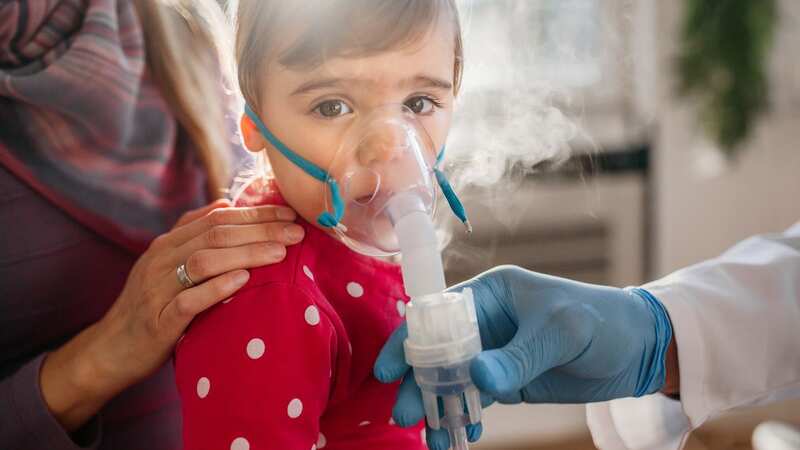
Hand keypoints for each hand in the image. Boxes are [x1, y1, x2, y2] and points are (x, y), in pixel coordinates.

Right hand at [41, 200, 303, 430]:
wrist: (111, 350)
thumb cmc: (150, 306)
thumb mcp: (167, 264)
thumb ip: (193, 233)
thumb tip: (226, 202)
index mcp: (168, 243)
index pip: (217, 218)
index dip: (255, 214)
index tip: (289, 214)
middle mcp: (161, 259)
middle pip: (215, 235)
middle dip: (260, 230)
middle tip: (296, 231)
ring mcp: (157, 288)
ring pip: (204, 260)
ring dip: (245, 253)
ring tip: (280, 252)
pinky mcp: (158, 320)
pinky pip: (188, 299)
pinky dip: (217, 288)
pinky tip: (243, 281)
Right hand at [374, 265, 672, 449]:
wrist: (639, 348)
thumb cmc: (602, 321)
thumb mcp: (561, 333)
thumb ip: (519, 356)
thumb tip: (476, 379)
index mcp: (491, 293)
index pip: (437, 314)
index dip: (409, 339)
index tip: (390, 370)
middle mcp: (486, 322)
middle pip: (437, 351)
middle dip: (418, 383)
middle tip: (405, 415)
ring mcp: (495, 352)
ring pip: (453, 380)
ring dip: (439, 406)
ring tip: (433, 438)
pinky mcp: (509, 380)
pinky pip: (476, 399)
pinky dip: (465, 417)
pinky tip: (460, 436)